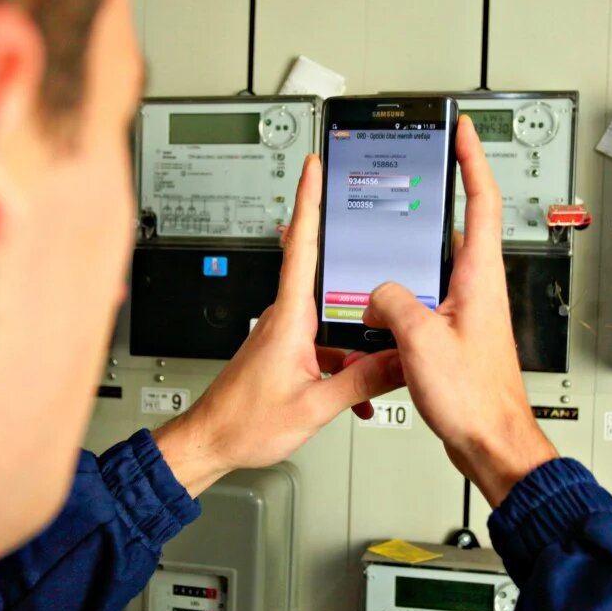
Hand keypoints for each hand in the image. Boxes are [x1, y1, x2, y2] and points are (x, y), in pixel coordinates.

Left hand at [154, 155, 404, 496]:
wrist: (211, 441)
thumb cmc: (244, 422)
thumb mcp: (314, 406)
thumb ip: (362, 381)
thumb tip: (400, 360)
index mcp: (289, 319)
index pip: (301, 246)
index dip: (308, 202)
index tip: (314, 169)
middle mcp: (285, 319)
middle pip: (326, 277)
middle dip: (356, 266)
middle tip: (379, 247)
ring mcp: (285, 335)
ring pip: (333, 321)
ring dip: (358, 343)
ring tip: (380, 365)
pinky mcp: (286, 352)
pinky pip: (325, 347)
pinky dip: (345, 366)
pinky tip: (358, 393)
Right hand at [363, 117, 557, 506]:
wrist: (493, 441)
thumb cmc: (475, 399)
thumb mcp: (420, 340)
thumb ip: (391, 301)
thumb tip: (377, 293)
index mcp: (480, 277)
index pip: (483, 199)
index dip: (473, 159)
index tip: (462, 131)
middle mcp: (478, 288)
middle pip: (458, 228)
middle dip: (435, 201)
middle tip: (414, 177)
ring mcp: (468, 311)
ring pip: (435, 268)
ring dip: (410, 258)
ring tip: (381, 250)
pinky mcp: (455, 334)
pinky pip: (426, 300)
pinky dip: (402, 295)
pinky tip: (380, 305)